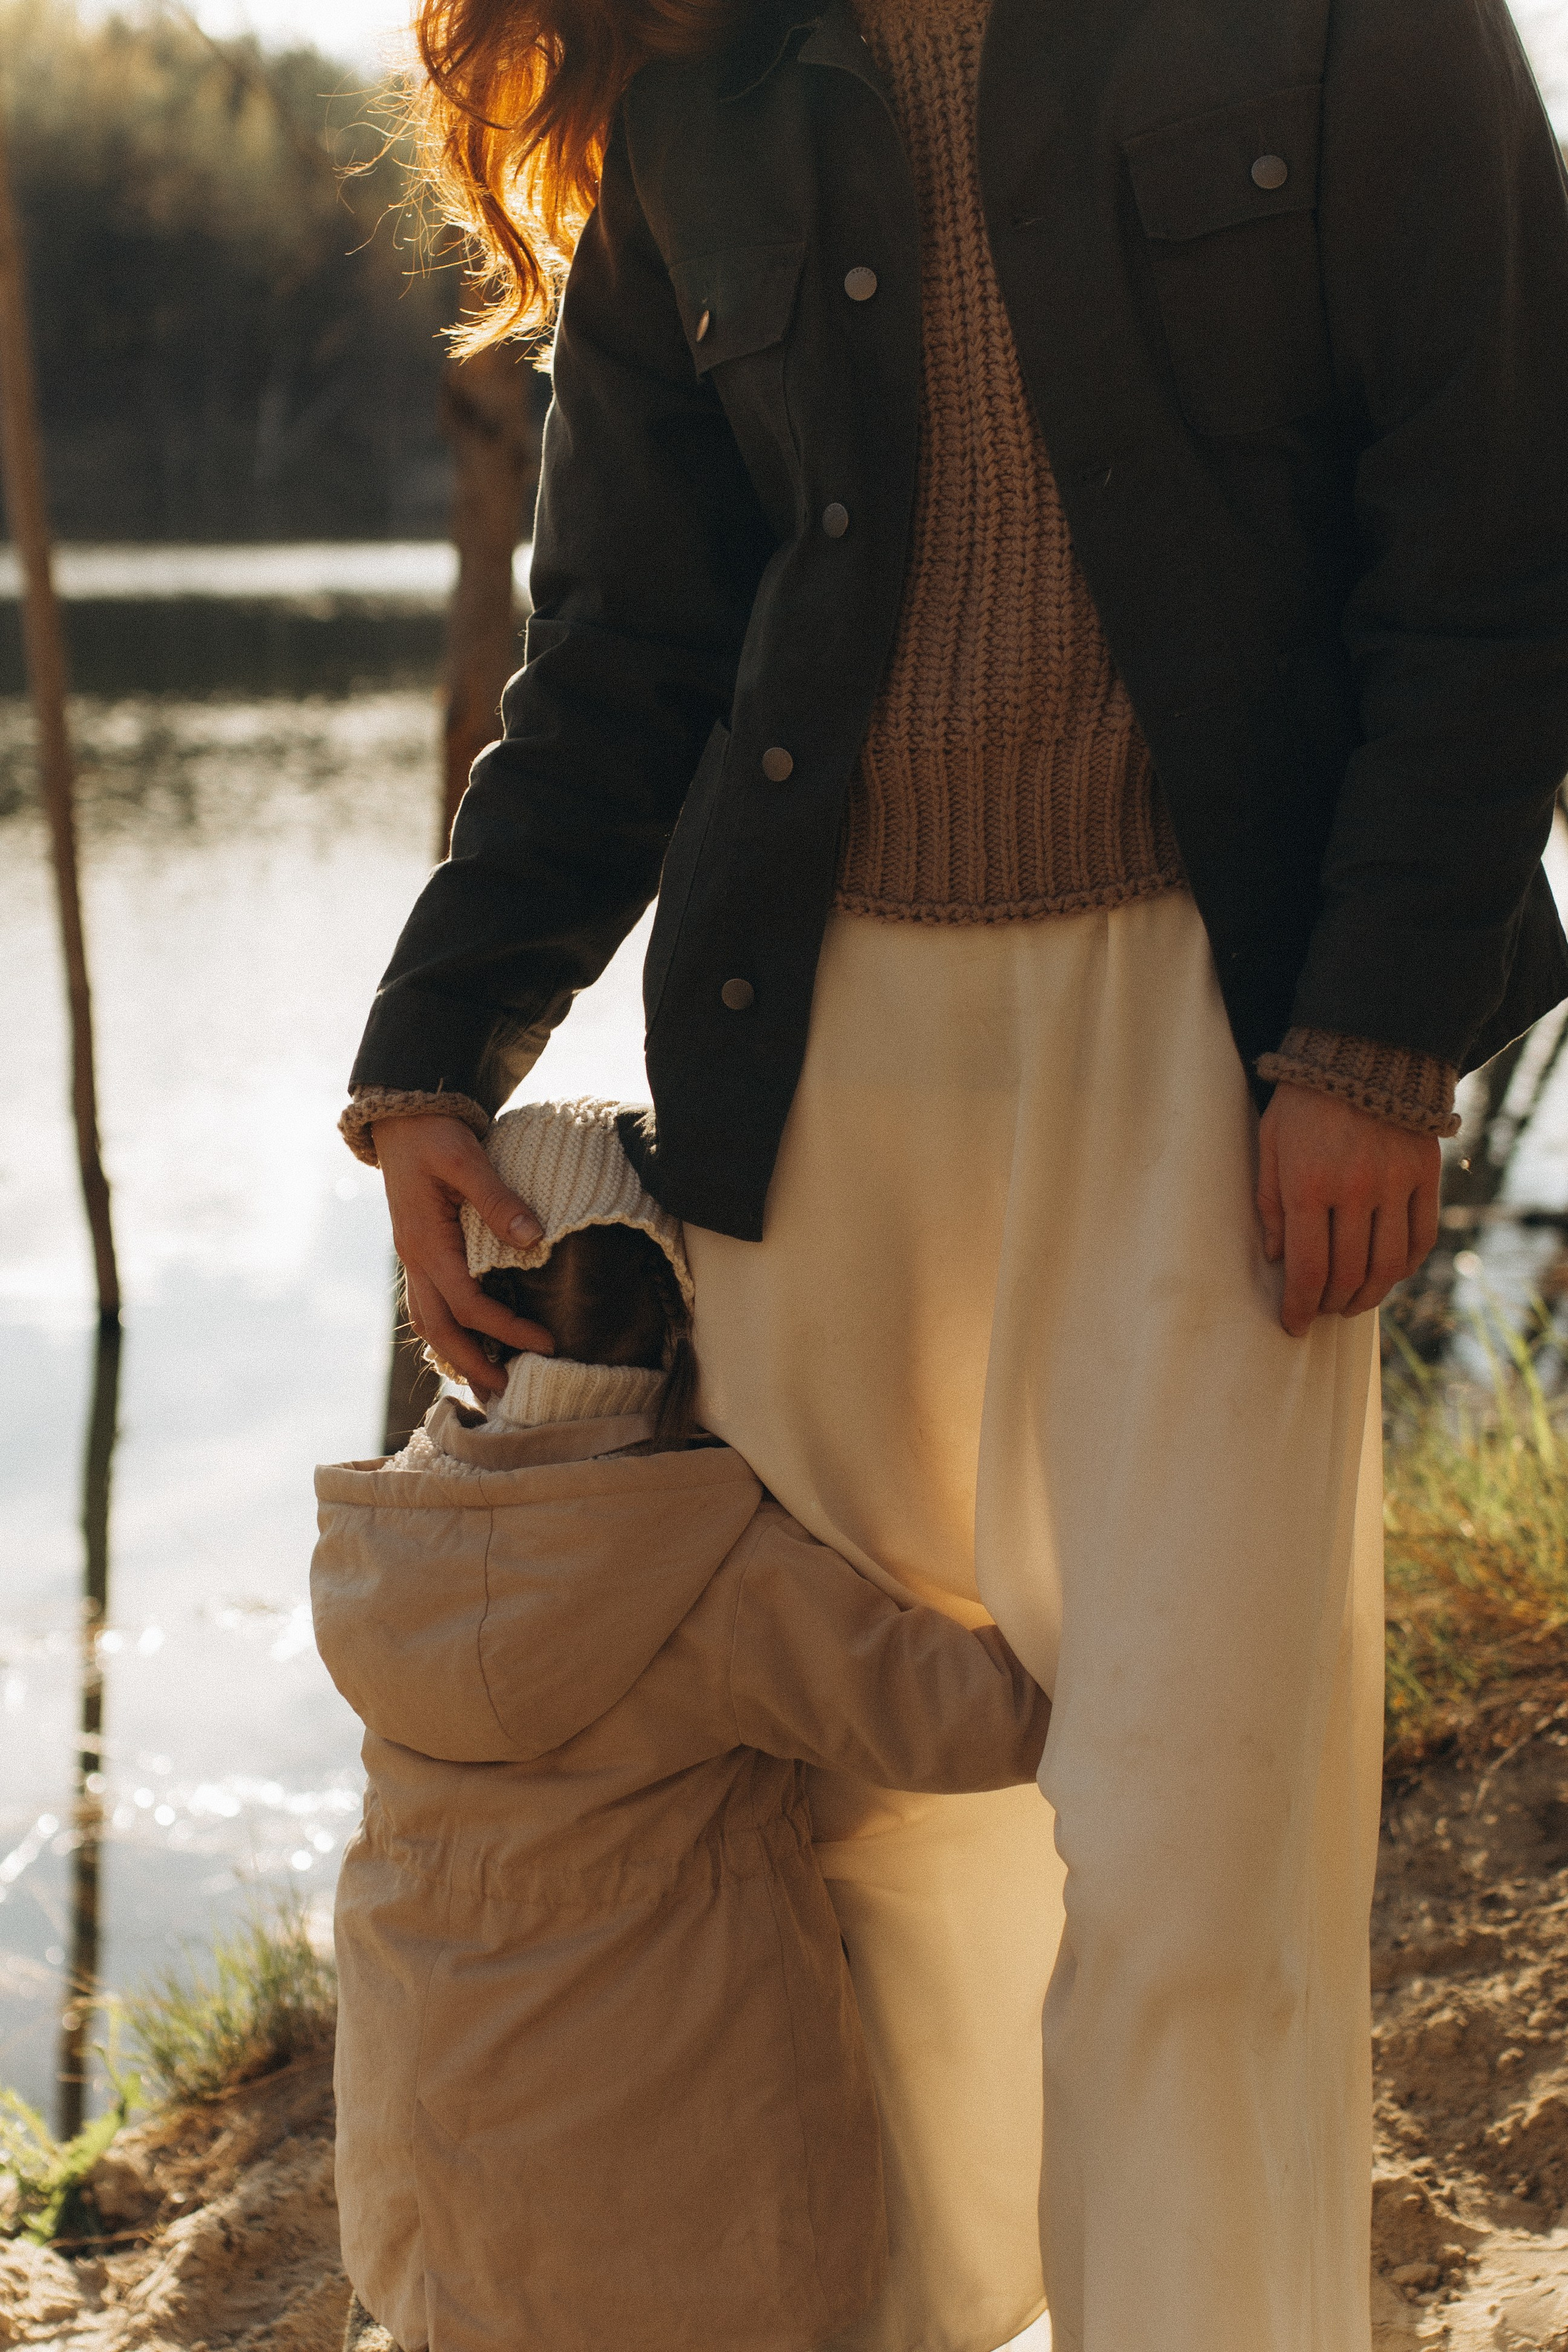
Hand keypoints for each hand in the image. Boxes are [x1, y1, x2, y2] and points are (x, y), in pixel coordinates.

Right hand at [373, 1116, 553, 1396]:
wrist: (400, 1118)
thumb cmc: (434, 1135)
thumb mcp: (466, 1159)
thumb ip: (497, 1199)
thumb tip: (532, 1238)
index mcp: (426, 1243)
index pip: (468, 1303)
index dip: (507, 1329)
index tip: (547, 1342)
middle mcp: (414, 1259)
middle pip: (438, 1330)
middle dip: (472, 1364)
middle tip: (509, 1391)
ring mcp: (412, 1259)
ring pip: (427, 1322)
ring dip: (455, 1355)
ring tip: (488, 1381)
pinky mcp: (418, 1252)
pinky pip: (428, 1304)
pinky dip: (448, 1331)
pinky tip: (471, 1341)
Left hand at [1256, 1083, 1441, 1338]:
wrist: (1364, 1054)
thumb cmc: (1304, 1100)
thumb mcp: (1270, 1143)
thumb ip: (1271, 1203)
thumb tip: (1277, 1257)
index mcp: (1310, 1185)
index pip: (1307, 1268)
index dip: (1300, 1305)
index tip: (1294, 1324)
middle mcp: (1356, 1190)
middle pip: (1348, 1272)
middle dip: (1330, 1302)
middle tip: (1319, 1310)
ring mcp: (1396, 1184)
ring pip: (1388, 1265)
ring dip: (1369, 1295)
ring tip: (1351, 1303)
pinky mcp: (1426, 1176)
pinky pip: (1421, 1237)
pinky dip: (1405, 1266)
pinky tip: (1388, 1274)